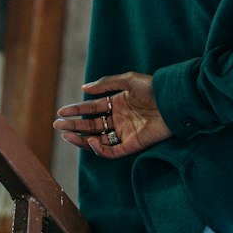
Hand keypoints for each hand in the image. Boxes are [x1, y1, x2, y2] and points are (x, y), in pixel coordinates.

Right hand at [54, 71, 172, 157]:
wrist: (174, 101)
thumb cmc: (155, 88)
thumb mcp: (129, 80)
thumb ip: (106, 84)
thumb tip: (84, 88)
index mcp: (118, 103)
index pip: (93, 109)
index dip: (77, 110)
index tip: (61, 111)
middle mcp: (120, 119)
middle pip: (92, 125)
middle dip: (74, 125)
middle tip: (58, 124)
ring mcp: (125, 133)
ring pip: (98, 140)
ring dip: (81, 138)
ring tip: (67, 134)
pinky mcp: (133, 145)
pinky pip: (112, 151)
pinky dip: (99, 149)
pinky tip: (90, 140)